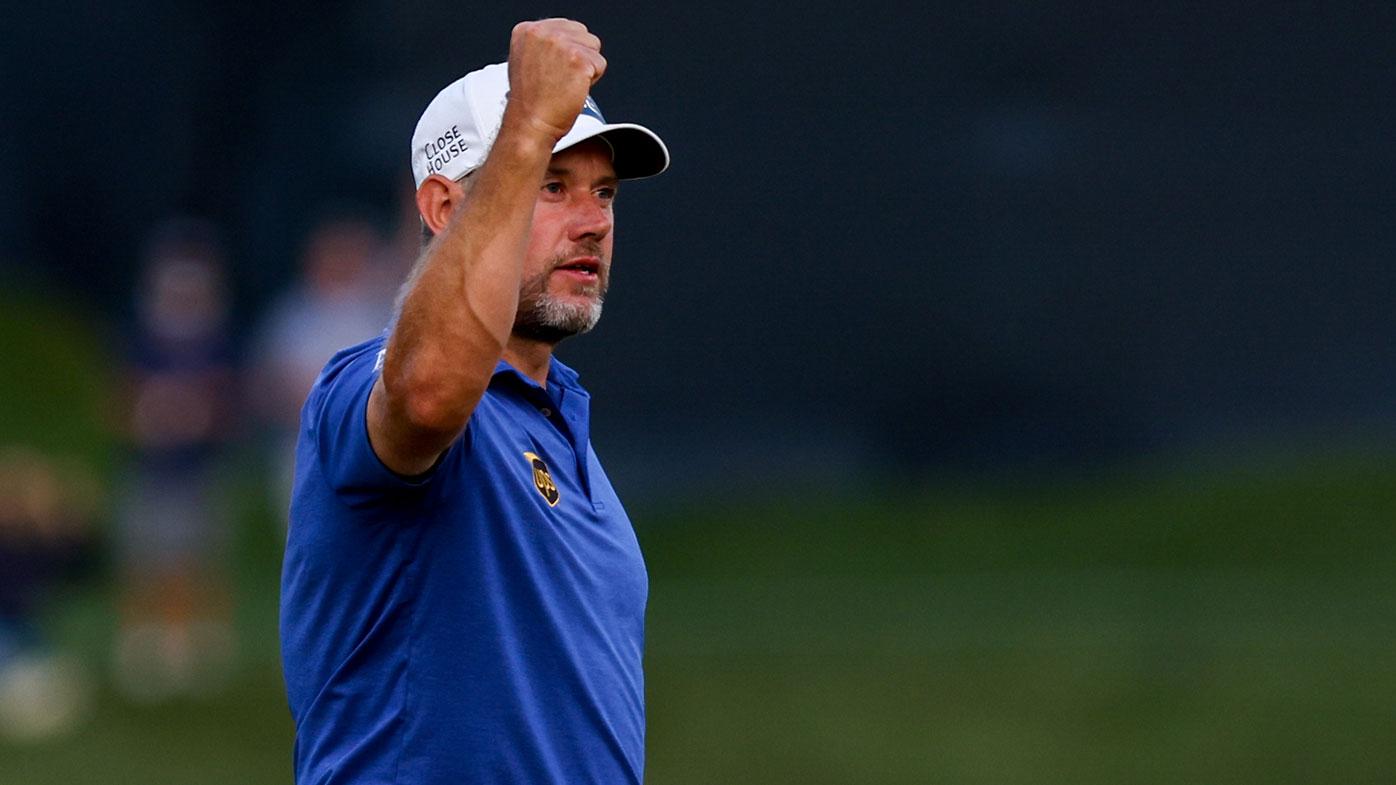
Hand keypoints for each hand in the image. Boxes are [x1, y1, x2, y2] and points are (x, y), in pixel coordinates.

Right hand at [504, 19, 605, 141]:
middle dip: (579, 56)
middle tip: (561, 78)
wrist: (531, 123)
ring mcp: (561, 44)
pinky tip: (573, 89)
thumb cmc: (530, 101)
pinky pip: (600, 64)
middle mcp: (543, 33)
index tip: (555, 68)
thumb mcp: (526, 61)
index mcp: (527, 30)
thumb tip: (565, 40)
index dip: (567, 51)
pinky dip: (592, 81)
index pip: (567, 28)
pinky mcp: (578, 59)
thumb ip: (544, 44)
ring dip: (586, 67)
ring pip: (594, 48)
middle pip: (583, 35)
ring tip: (566, 83)